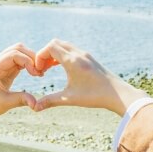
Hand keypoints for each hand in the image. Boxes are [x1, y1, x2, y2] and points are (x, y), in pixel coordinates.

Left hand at [0, 43, 40, 134]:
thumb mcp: (5, 103)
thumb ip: (21, 100)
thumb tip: (36, 104)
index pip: (14, 54)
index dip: (28, 61)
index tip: (36, 74)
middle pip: (18, 48)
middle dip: (31, 57)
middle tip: (41, 71)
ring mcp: (1, 62)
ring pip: (20, 51)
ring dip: (31, 59)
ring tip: (39, 72)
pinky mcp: (6, 67)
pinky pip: (19, 60)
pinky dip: (29, 64)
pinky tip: (35, 73)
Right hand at [32, 39, 147, 115]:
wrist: (118, 94)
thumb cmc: (94, 96)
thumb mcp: (70, 99)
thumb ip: (50, 101)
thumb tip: (34, 108)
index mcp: (72, 61)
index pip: (50, 47)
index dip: (39, 56)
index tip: (39, 70)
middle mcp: (79, 54)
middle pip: (56, 43)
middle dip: (45, 54)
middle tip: (42, 69)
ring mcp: (85, 54)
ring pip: (64, 45)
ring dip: (54, 54)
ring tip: (49, 69)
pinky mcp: (90, 58)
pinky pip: (72, 49)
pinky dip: (63, 55)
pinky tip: (62, 68)